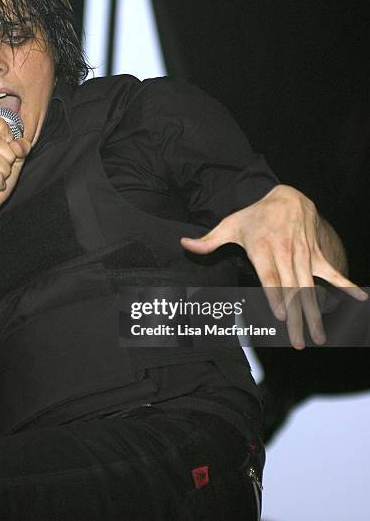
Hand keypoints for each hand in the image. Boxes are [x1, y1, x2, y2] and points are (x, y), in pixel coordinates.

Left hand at [180, 184, 367, 349]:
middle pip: (291, 289)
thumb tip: (183, 244)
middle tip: (298, 342)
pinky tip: (361, 301)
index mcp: (262, 248)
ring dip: (316, 313)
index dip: (276, 295)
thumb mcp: (229, 225)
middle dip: (296, 317)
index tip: (282, 315)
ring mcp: (303, 254)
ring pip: (310, 287)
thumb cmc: (254, 215)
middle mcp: (284, 252)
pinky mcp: (316, 253)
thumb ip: (208, 240)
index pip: (270, 276)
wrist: (285, 195)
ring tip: (319, 337)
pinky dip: (347, 286)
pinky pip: (332, 271)